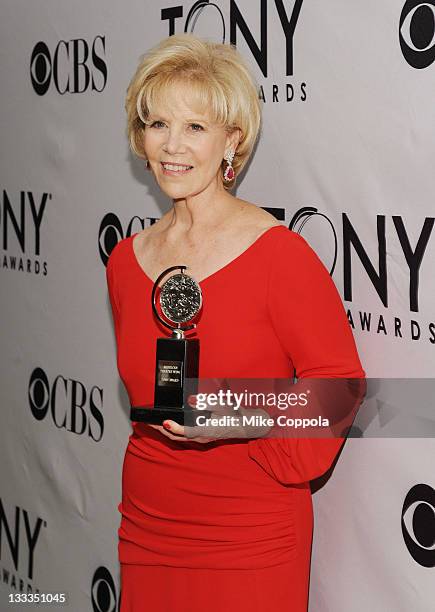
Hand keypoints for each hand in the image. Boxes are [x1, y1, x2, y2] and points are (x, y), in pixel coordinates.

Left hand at [147, 396, 273, 443]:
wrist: (246, 425)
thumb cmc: (235, 415)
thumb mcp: (222, 405)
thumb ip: (206, 401)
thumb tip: (191, 399)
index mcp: (206, 431)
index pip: (185, 432)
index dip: (173, 427)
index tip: (163, 421)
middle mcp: (201, 438)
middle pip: (177, 437)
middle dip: (161, 430)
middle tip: (148, 423)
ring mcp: (201, 439)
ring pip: (179, 438)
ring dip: (165, 432)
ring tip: (154, 424)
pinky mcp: (201, 437)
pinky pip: (184, 437)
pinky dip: (173, 432)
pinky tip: (168, 426)